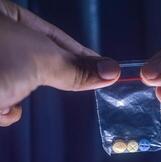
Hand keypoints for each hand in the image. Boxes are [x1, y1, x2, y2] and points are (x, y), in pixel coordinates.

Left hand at [0, 0, 119, 125]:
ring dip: (18, 96)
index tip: (108, 71)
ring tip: (6, 97)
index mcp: (11, 18)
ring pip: (22, 84)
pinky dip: (3, 109)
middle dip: (47, 78)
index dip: (86, 56)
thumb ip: (76, 68)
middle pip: (41, 63)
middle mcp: (1, 39)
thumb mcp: (38, 61)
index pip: (61, 39)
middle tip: (74, 85)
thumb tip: (114, 71)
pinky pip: (3, 100)